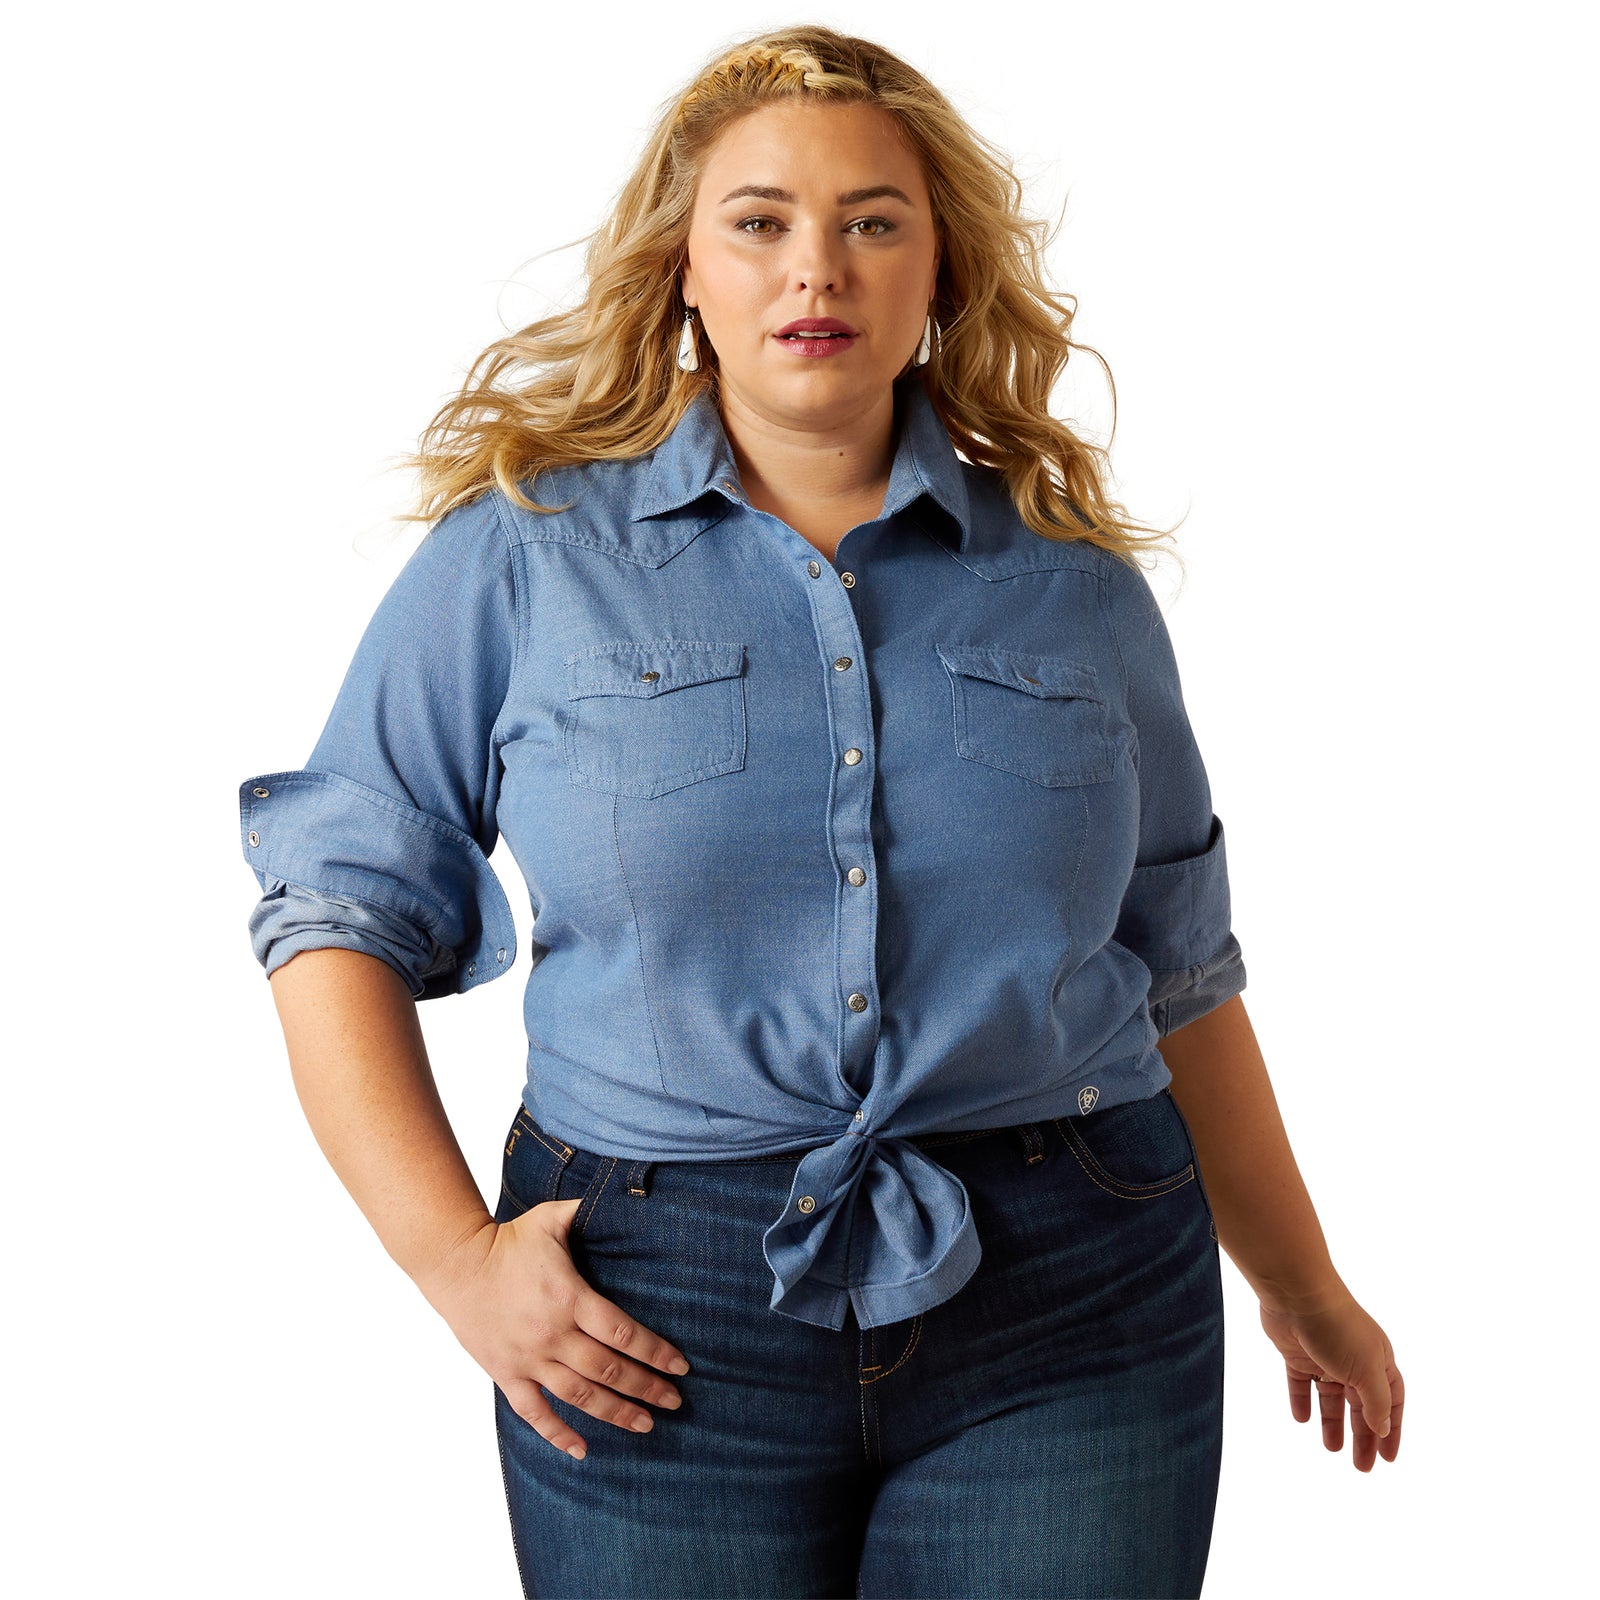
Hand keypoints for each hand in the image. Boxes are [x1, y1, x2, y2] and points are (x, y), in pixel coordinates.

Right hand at [419, 1198, 691, 1460]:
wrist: (455, 1264)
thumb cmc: (508, 1239)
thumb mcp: (552, 1218)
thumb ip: (587, 1211)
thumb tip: (622, 1199)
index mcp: (571, 1298)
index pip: (624, 1333)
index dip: (656, 1352)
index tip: (680, 1367)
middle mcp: (554, 1334)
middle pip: (610, 1369)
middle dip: (646, 1388)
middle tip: (675, 1402)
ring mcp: (529, 1358)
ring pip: (580, 1395)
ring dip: (615, 1412)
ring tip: (646, 1424)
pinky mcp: (506, 1373)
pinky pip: (534, 1413)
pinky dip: (558, 1434)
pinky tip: (582, 1450)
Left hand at [1257, 1285, 1402, 1471]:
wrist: (1295, 1293)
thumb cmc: (1338, 1327)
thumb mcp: (1367, 1369)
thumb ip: (1377, 1402)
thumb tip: (1382, 1429)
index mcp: (1378, 1361)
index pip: (1391, 1402)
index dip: (1391, 1430)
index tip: (1388, 1458)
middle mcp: (1353, 1360)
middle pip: (1361, 1405)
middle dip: (1362, 1436)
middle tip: (1361, 1467)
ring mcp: (1324, 1356)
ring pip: (1331, 1397)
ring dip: (1333, 1423)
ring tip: (1332, 1449)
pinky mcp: (1296, 1353)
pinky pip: (1301, 1383)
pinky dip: (1302, 1401)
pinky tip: (1302, 1420)